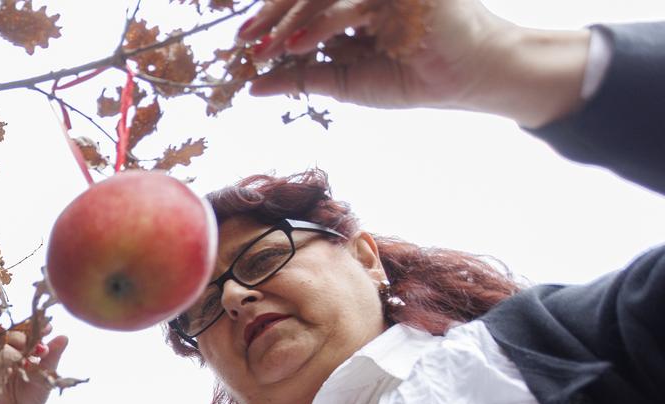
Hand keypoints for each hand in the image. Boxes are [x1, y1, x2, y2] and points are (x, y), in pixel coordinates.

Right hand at [0, 334, 67, 403]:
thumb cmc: (30, 398)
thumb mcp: (45, 378)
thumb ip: (52, 357)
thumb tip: (65, 337)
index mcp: (23, 349)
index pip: (28, 331)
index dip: (37, 328)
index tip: (48, 328)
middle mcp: (7, 352)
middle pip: (11, 335)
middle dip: (24, 339)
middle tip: (36, 348)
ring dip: (11, 352)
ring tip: (24, 362)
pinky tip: (4, 370)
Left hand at [243, 0, 589, 127]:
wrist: (473, 78)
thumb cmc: (415, 75)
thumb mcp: (347, 80)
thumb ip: (303, 76)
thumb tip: (253, 85)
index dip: (272, 14)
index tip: (241, 40)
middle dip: (273, 14)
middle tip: (243, 40)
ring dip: (290, 20)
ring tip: (265, 48)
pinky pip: (355, 2)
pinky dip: (324, 22)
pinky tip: (299, 43)